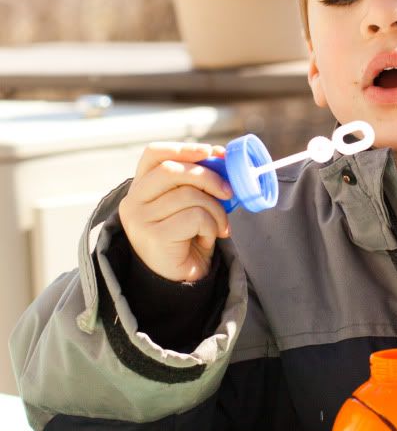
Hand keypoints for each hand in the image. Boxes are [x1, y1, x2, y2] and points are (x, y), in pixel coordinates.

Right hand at [119, 142, 232, 282]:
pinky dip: (211, 226)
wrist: (179, 281)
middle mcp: (134, 201)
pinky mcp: (154, 236)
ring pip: (189, 195)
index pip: (154, 154)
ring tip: (218, 226)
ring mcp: (140, 219)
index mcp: (140, 187)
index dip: (183, 148)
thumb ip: (196, 181)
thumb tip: (220, 157)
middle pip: (173, 170)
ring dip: (215, 210)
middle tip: (228, 192)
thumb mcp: (190, 203)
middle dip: (208, 177)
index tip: (211, 152)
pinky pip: (195, 217)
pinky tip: (207, 238)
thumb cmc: (187, 238)